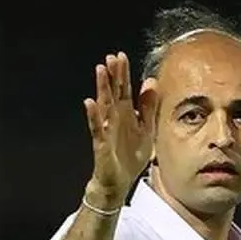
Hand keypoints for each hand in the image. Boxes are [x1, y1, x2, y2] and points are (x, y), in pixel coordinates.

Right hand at [83, 52, 157, 202]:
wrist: (119, 183)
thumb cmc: (130, 156)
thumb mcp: (146, 129)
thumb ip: (148, 107)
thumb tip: (151, 81)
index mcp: (126, 114)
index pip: (124, 90)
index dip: (123, 74)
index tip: (121, 56)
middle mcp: (115, 118)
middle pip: (113, 93)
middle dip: (113, 76)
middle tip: (111, 58)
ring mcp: (107, 129)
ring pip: (104, 105)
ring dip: (102, 88)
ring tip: (100, 71)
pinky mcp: (101, 144)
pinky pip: (96, 128)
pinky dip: (93, 116)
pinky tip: (90, 103)